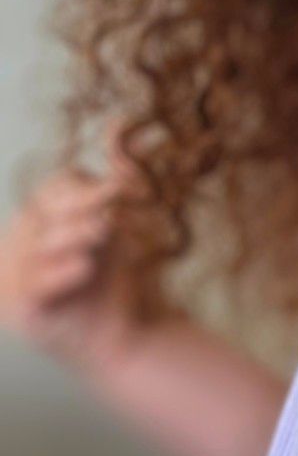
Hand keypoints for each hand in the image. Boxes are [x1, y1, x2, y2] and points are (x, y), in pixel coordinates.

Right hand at [0, 119, 146, 370]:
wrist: (122, 334)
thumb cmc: (114, 275)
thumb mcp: (118, 221)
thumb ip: (119, 172)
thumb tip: (123, 121)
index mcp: (40, 216)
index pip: (55, 188)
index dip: (86, 187)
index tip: (125, 190)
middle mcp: (21, 241)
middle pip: (47, 211)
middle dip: (83, 209)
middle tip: (113, 216)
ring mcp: (15, 276)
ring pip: (42, 244)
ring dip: (76, 236)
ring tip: (103, 235)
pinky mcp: (21, 311)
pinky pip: (37, 285)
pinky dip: (61, 274)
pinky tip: (85, 267)